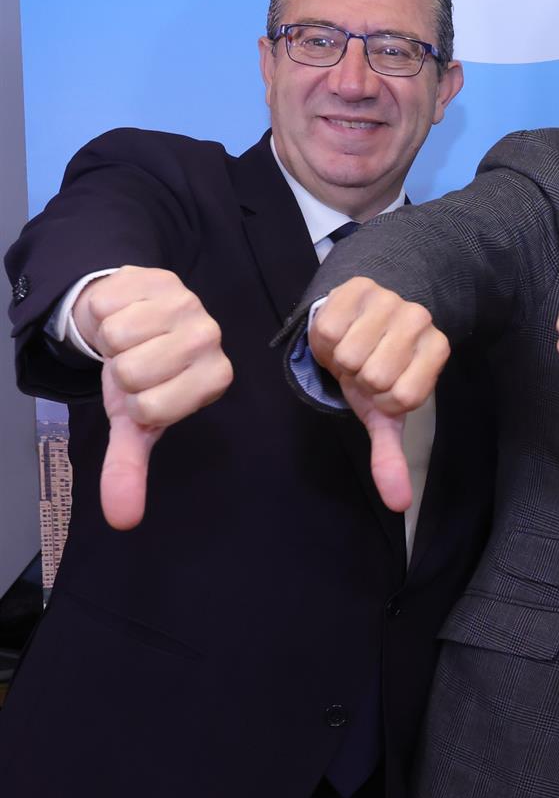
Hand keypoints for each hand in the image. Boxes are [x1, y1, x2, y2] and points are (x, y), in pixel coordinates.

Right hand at [70, 267, 233, 529]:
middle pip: (133, 371)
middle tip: (135, 359)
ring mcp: (189, 305)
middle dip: (121, 367)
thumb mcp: (134, 420)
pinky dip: (104, 310)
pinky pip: (108, 304)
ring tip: (130, 337)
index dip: (134, 401)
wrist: (130, 315)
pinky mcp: (160, 277)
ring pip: (120, 337)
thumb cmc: (140, 373)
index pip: (152, 408)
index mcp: (214, 379)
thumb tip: (122, 520)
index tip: (145, 390)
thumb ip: (130, 468)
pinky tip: (124, 311)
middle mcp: (211, 340)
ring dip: (112, 338)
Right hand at [308, 276, 447, 512]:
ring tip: (351, 348)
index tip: (381, 388)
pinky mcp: (360, 286)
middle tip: (362, 365)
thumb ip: (390, 456)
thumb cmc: (374, 369)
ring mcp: (393, 298)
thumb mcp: (382, 414)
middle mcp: (422, 319)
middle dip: (358, 378)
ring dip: (339, 357)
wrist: (355, 321)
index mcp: (438, 350)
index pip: (404, 397)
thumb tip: (399, 504)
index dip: (382, 400)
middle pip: (375, 375)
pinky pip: (328, 327)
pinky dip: (324, 336)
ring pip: (350, 352)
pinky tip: (339, 330)